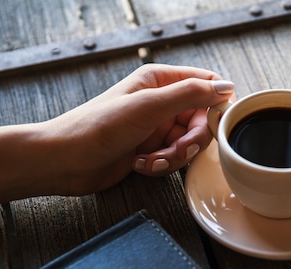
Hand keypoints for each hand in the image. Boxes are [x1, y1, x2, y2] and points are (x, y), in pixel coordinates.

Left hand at [40, 64, 234, 194]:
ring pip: (188, 144)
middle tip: (176, 150)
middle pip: (201, 120)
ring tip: (150, 159)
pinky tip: (140, 165)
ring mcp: (155, 128)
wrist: (65, 160)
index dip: (215, 105)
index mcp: (160, 81)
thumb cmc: (96, 127)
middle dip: (191, 141)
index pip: (206, 83)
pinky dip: (161, 165)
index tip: (213, 125)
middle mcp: (160, 102)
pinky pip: (172, 159)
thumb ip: (190, 94)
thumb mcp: (148, 106)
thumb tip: (226, 87)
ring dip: (173, 157)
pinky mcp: (149, 150)